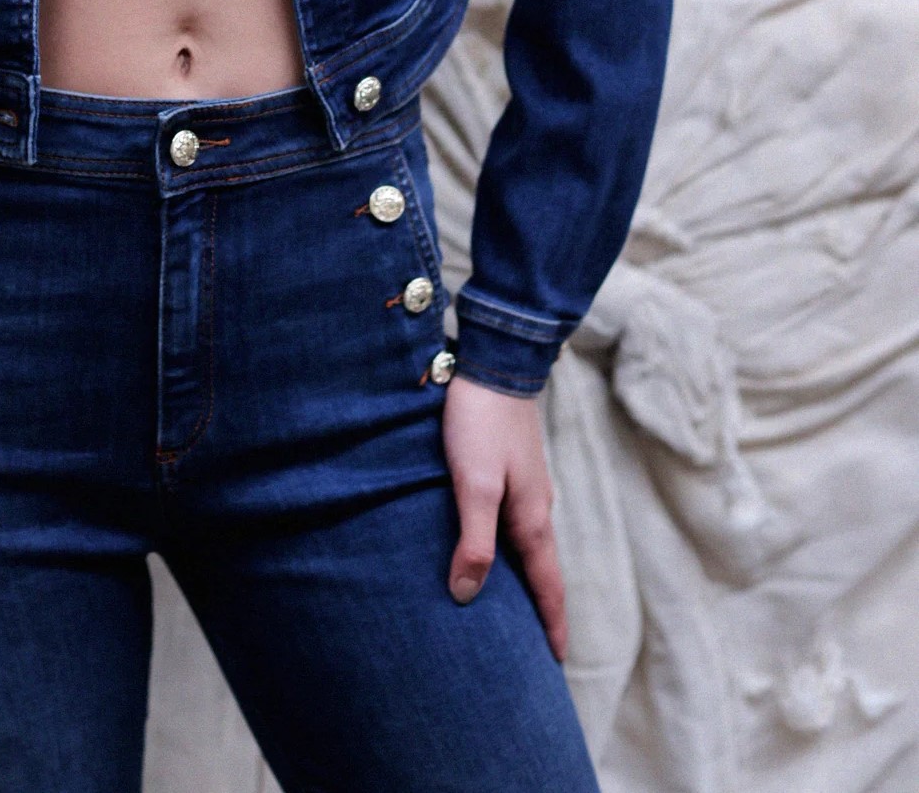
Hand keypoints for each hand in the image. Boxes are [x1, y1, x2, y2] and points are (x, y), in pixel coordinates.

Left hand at [441, 374, 567, 659]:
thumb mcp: (473, 484)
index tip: (555, 661)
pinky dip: (512, 547)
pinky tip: (494, 544)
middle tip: (536, 646)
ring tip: (515, 605)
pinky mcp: (511, 467)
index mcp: (531, 518)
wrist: (495, 362)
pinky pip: (517, 521)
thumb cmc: (479, 422)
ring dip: (527, 577)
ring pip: (529, 544)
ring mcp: (526, 485)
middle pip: (542, 569)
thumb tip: (468, 595)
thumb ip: (473, 539)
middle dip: (542, 607)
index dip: (550, 624)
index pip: (547, 584)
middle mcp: (535, 506)